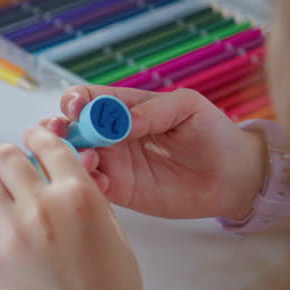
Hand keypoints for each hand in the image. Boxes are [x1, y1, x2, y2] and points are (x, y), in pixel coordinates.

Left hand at [0, 128, 142, 289]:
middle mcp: (40, 207)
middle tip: (15, 173)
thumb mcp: (112, 230)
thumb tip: (59, 171)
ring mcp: (10, 233)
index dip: (37, 138)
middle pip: (5, 157)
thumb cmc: (110, 289)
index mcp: (77, 196)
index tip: (32, 141)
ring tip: (0, 198)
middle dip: (10, 161)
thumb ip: (85, 196)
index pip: (46, 145)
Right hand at [50, 86, 267, 220]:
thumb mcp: (187, 107)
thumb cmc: (212, 133)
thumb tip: (120, 123)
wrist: (233, 176)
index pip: (86, 98)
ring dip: (69, 157)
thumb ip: (152, 111)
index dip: (74, 101)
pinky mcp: (119, 191)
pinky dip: (86, 184)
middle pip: (69, 128)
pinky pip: (91, 187)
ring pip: (73, 158)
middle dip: (56, 130)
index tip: (77, 109)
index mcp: (124, 107)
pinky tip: (100, 184)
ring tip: (89, 162)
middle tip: (61, 136)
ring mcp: (112, 163)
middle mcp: (111, 134)